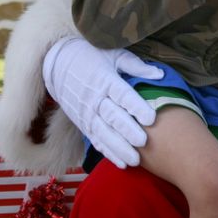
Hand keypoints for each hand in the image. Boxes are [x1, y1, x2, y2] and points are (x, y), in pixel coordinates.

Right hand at [42, 37, 162, 167]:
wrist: (58, 64)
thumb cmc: (91, 57)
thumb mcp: (113, 54)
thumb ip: (136, 66)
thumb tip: (160, 74)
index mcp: (104, 80)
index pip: (122, 95)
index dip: (136, 107)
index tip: (151, 118)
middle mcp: (94, 99)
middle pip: (112, 117)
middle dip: (127, 131)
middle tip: (143, 142)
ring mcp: (86, 113)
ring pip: (103, 133)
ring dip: (118, 148)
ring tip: (135, 160)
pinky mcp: (82, 123)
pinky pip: (95, 140)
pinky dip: (108, 152)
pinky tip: (121, 163)